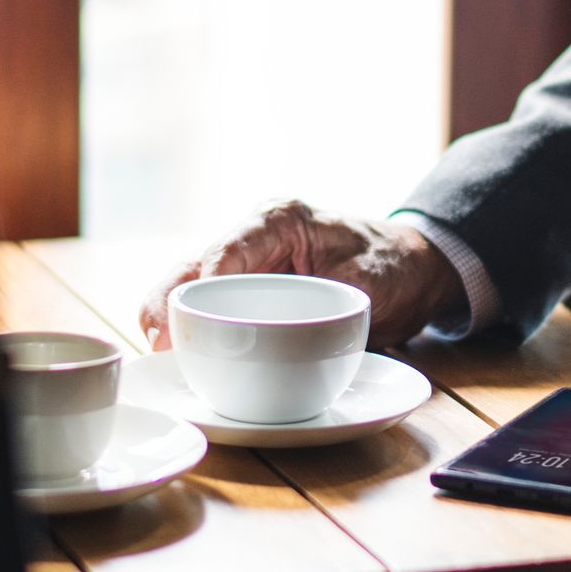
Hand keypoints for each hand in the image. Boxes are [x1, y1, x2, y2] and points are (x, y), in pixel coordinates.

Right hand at [139, 200, 466, 349]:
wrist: (414, 271)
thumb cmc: (395, 268)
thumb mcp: (369, 282)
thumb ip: (327, 301)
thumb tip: (282, 331)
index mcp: (280, 220)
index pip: (227, 250)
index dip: (199, 284)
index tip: (182, 318)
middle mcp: (254, 235)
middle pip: (195, 266)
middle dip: (168, 301)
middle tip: (156, 341)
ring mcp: (248, 261)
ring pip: (192, 284)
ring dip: (169, 315)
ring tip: (156, 349)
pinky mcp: (248, 289)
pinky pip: (210, 304)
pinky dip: (189, 325)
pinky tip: (174, 351)